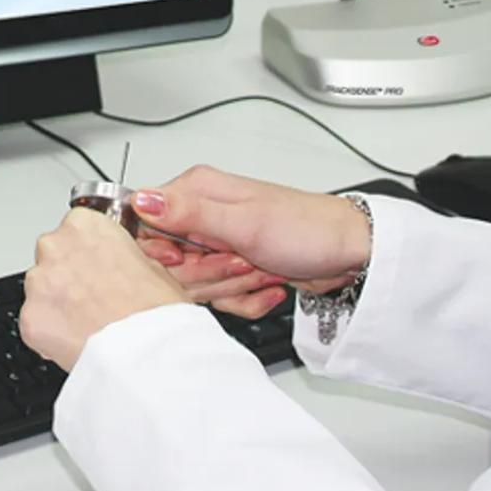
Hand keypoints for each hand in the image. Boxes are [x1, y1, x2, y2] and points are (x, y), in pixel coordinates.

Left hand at [19, 208, 190, 371]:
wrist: (145, 354)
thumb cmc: (154, 313)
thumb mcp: (154, 267)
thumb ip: (123, 256)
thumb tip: (119, 263)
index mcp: (84, 225)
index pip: (76, 229)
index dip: (89, 253)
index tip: (98, 268)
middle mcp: (55, 246)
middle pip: (53, 257)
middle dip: (68, 277)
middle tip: (94, 300)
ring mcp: (37, 282)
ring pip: (41, 290)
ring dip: (58, 304)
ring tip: (89, 324)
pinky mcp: (28, 317)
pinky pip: (35, 322)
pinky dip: (50, 332)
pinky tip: (77, 340)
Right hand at [131, 166, 371, 318]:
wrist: (349, 253)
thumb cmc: (308, 228)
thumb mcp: (244, 222)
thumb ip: (187, 213)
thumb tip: (141, 199)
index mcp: (196, 191)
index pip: (146, 224)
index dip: (163, 250)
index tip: (186, 256)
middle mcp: (202, 215)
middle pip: (171, 261)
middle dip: (209, 272)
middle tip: (240, 261)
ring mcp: (217, 244)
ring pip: (195, 283)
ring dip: (232, 286)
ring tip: (259, 268)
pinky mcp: (231, 268)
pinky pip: (219, 297)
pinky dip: (246, 299)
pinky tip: (268, 283)